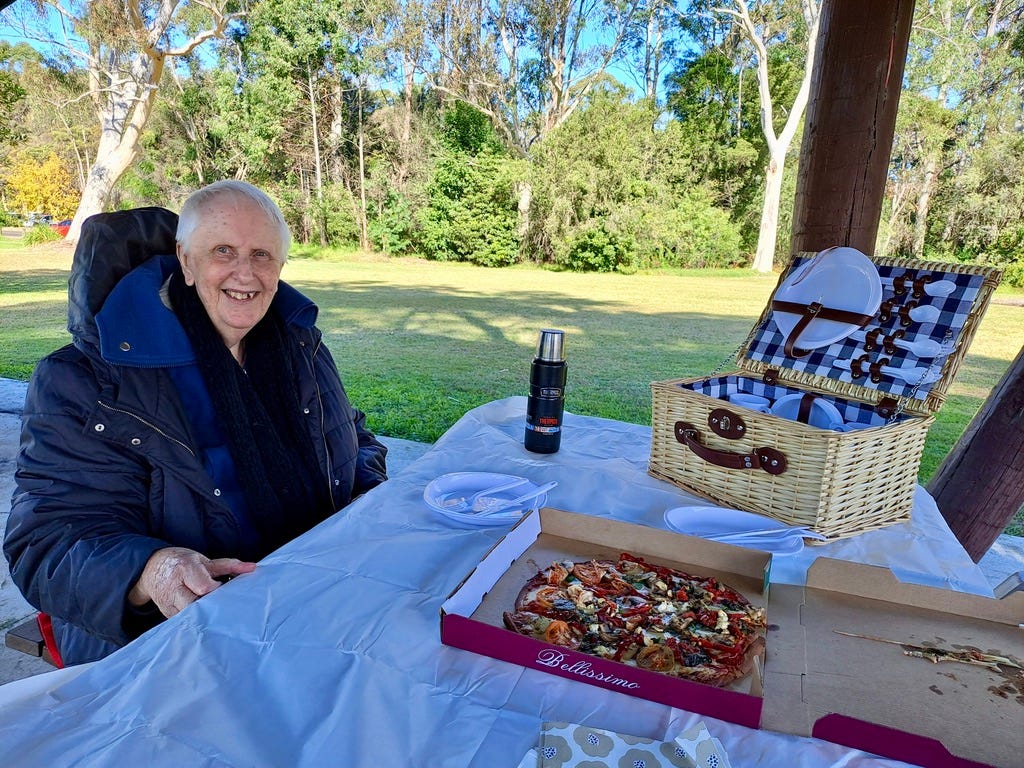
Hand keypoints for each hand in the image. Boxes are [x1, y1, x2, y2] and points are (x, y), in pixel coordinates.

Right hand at [128, 546, 256, 617]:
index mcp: (185, 569)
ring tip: (218, 615)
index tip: (225, 591)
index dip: (218, 591)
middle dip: (212, 607)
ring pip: (190, 616)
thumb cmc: (182, 562)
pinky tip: (207, 620)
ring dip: (206, 616)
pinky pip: (184, 621)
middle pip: (196, 605)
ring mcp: (168, 603)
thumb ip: (229, 565)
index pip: (204, 587)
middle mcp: (174, 588)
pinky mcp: (166, 613)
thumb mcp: (204, 560)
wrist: (150, 568)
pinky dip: (196, 620)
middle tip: (225, 607)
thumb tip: (252, 568)